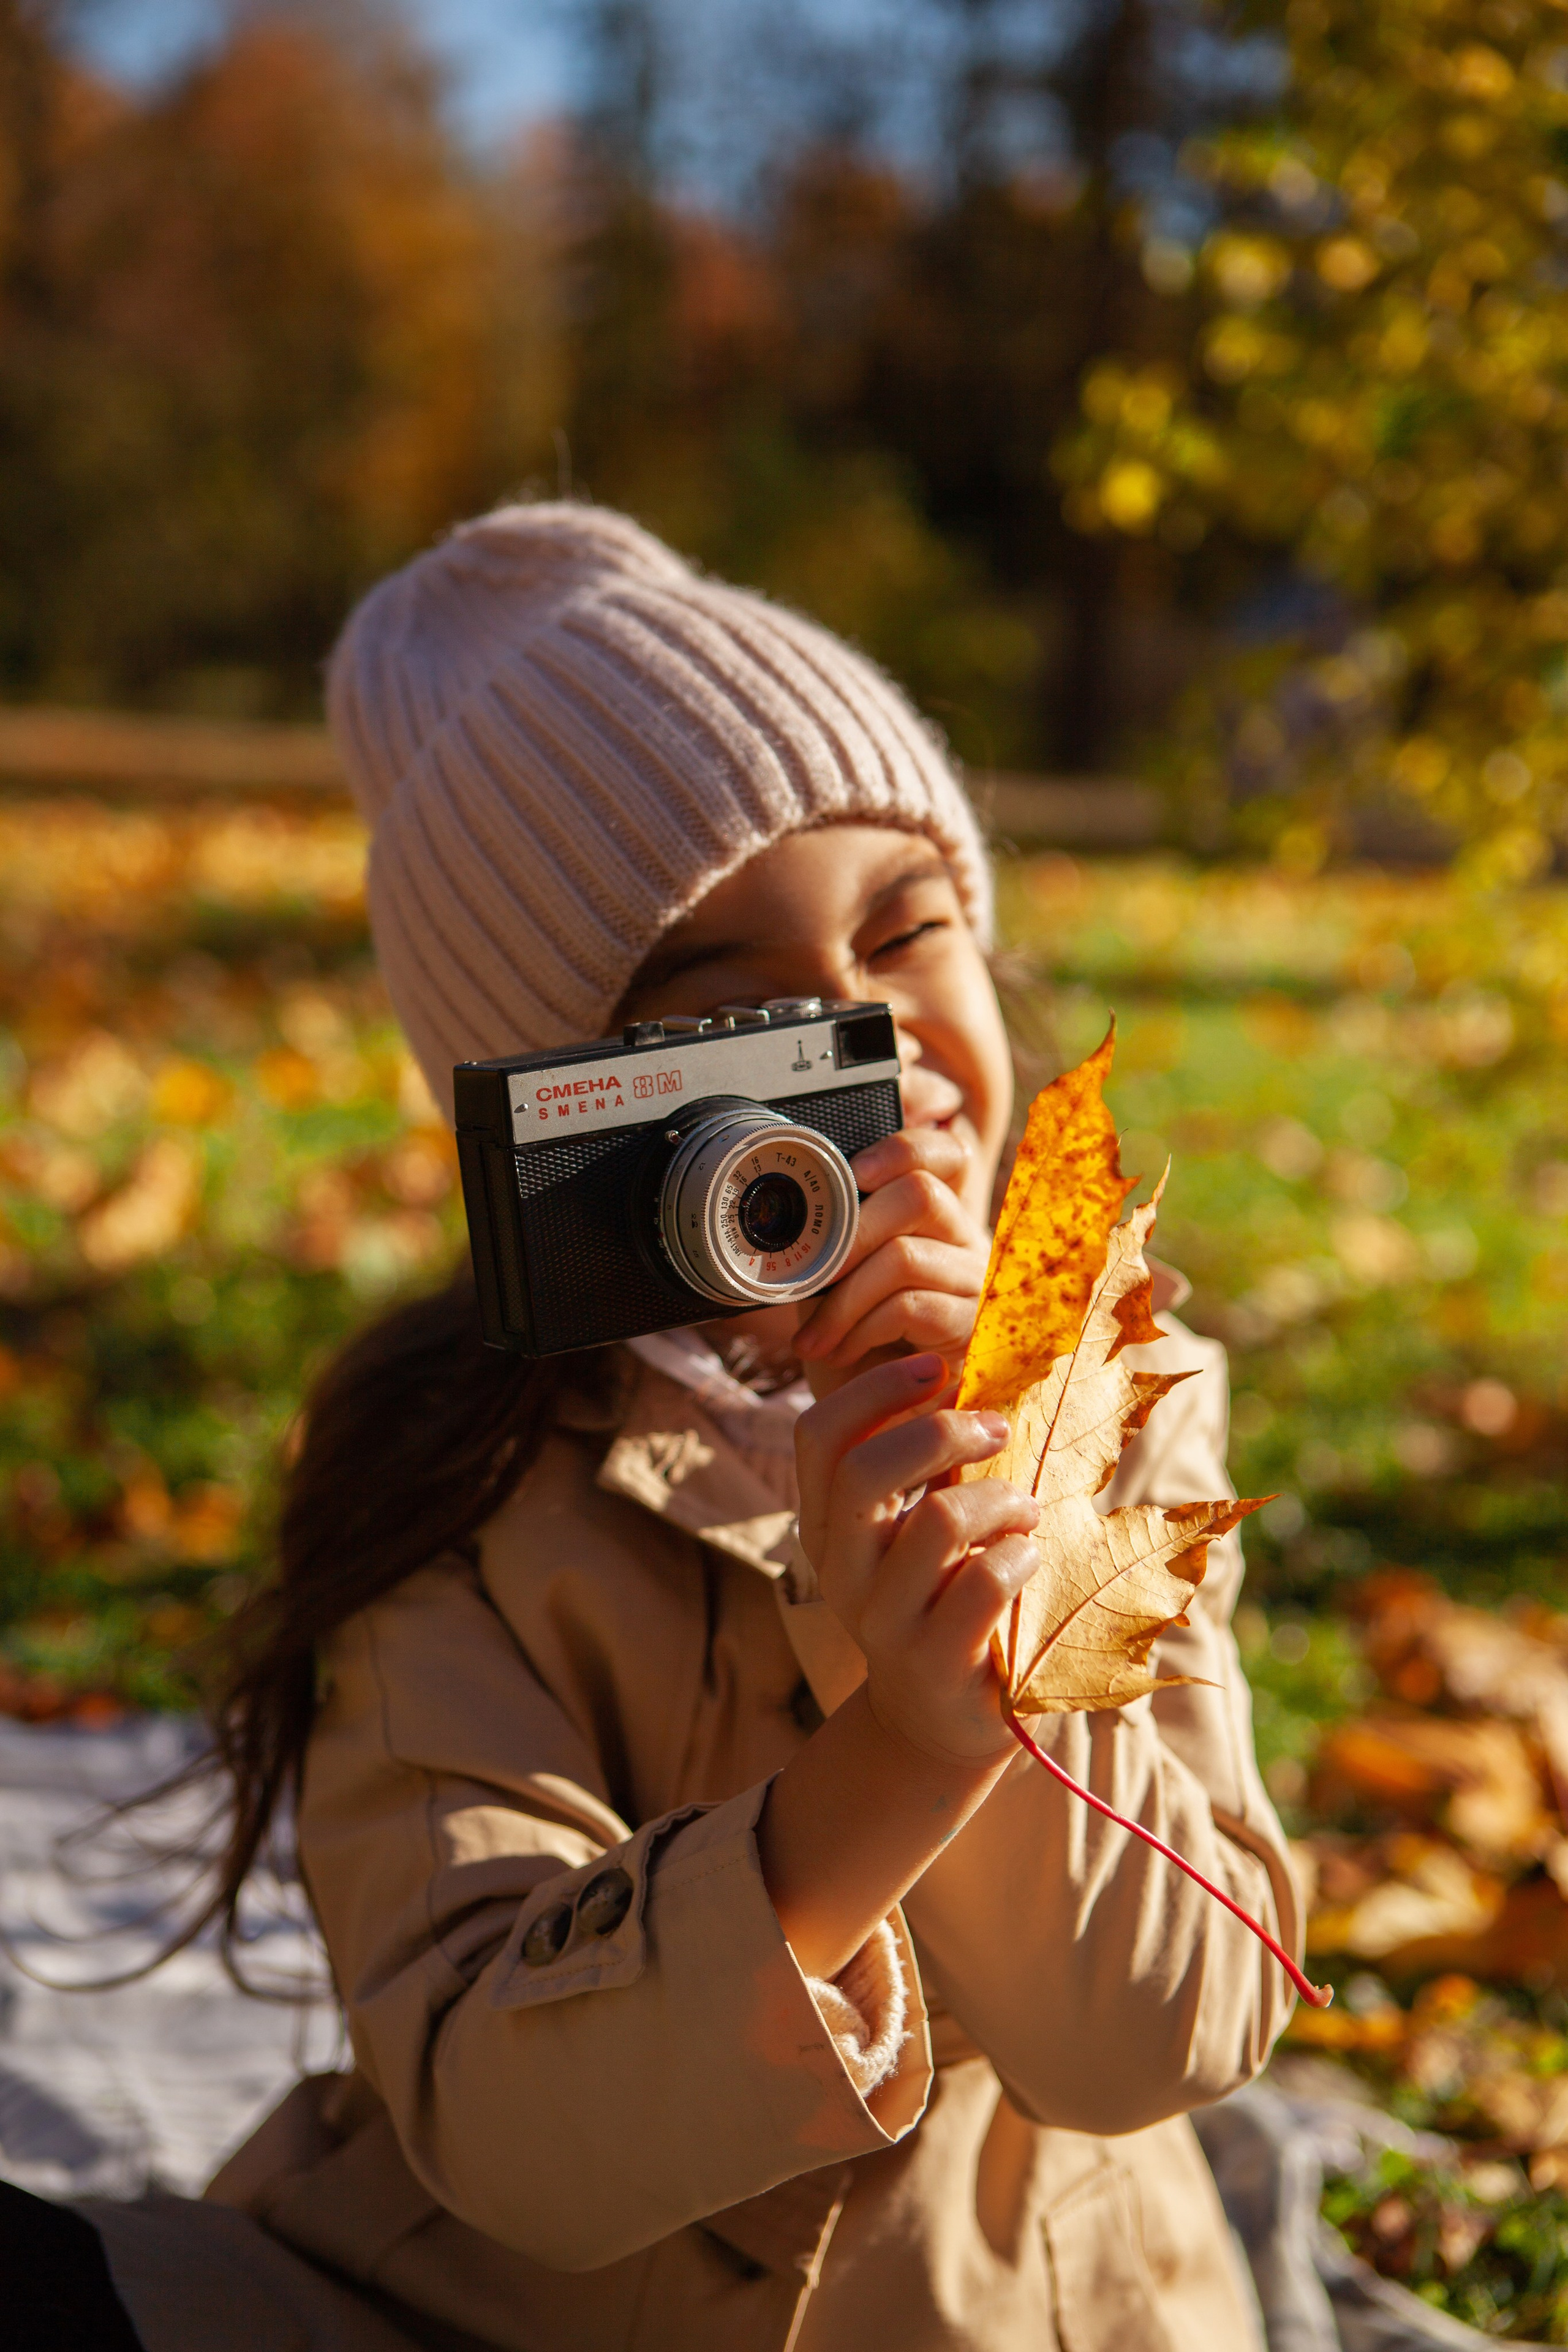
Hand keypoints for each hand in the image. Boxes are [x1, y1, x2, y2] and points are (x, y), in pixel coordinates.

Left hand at [793, 1127, 988, 1390]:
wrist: (874, 1433)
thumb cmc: (853, 1357)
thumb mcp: (835, 1289)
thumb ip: (831, 1245)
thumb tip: (793, 1210)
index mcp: (937, 1223)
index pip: (947, 1153)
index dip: (902, 1147)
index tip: (852, 1174)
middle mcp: (969, 1245)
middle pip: (922, 1191)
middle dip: (851, 1229)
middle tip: (810, 1272)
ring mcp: (979, 1288)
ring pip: (905, 1254)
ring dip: (844, 1296)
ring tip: (813, 1334)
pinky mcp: (976, 1334)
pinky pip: (912, 1305)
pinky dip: (862, 1327)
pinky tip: (841, 1351)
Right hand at [795, 1353, 1039, 1767]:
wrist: (942, 1717)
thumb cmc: (941, 1594)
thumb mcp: (911, 1527)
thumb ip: (920, 1464)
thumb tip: (965, 1363)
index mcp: (823, 1524)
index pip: (819, 1434)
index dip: (877, 1389)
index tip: (938, 1369)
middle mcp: (838, 1570)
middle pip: (866, 1469)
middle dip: (943, 1430)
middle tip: (997, 1427)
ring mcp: (882, 1621)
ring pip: (939, 1519)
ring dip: (1001, 1498)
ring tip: (1024, 1510)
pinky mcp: (935, 1662)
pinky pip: (986, 1579)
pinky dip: (1023, 1553)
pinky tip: (1029, 1558)